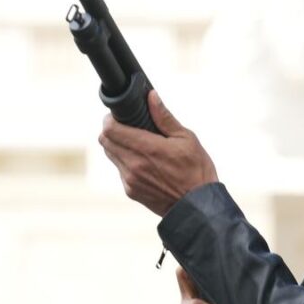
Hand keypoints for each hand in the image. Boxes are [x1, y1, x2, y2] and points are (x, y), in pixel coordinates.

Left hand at [98, 90, 217, 215]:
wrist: (198, 207)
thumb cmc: (197, 171)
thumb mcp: (186, 139)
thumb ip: (164, 117)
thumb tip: (151, 96)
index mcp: (148, 148)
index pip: (111, 129)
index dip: (110, 119)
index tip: (119, 116)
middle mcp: (134, 165)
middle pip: (105, 141)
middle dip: (112, 130)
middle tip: (128, 127)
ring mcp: (130, 180)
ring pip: (111, 155)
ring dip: (119, 146)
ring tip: (138, 144)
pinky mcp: (131, 191)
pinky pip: (120, 170)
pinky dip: (126, 162)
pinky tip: (145, 163)